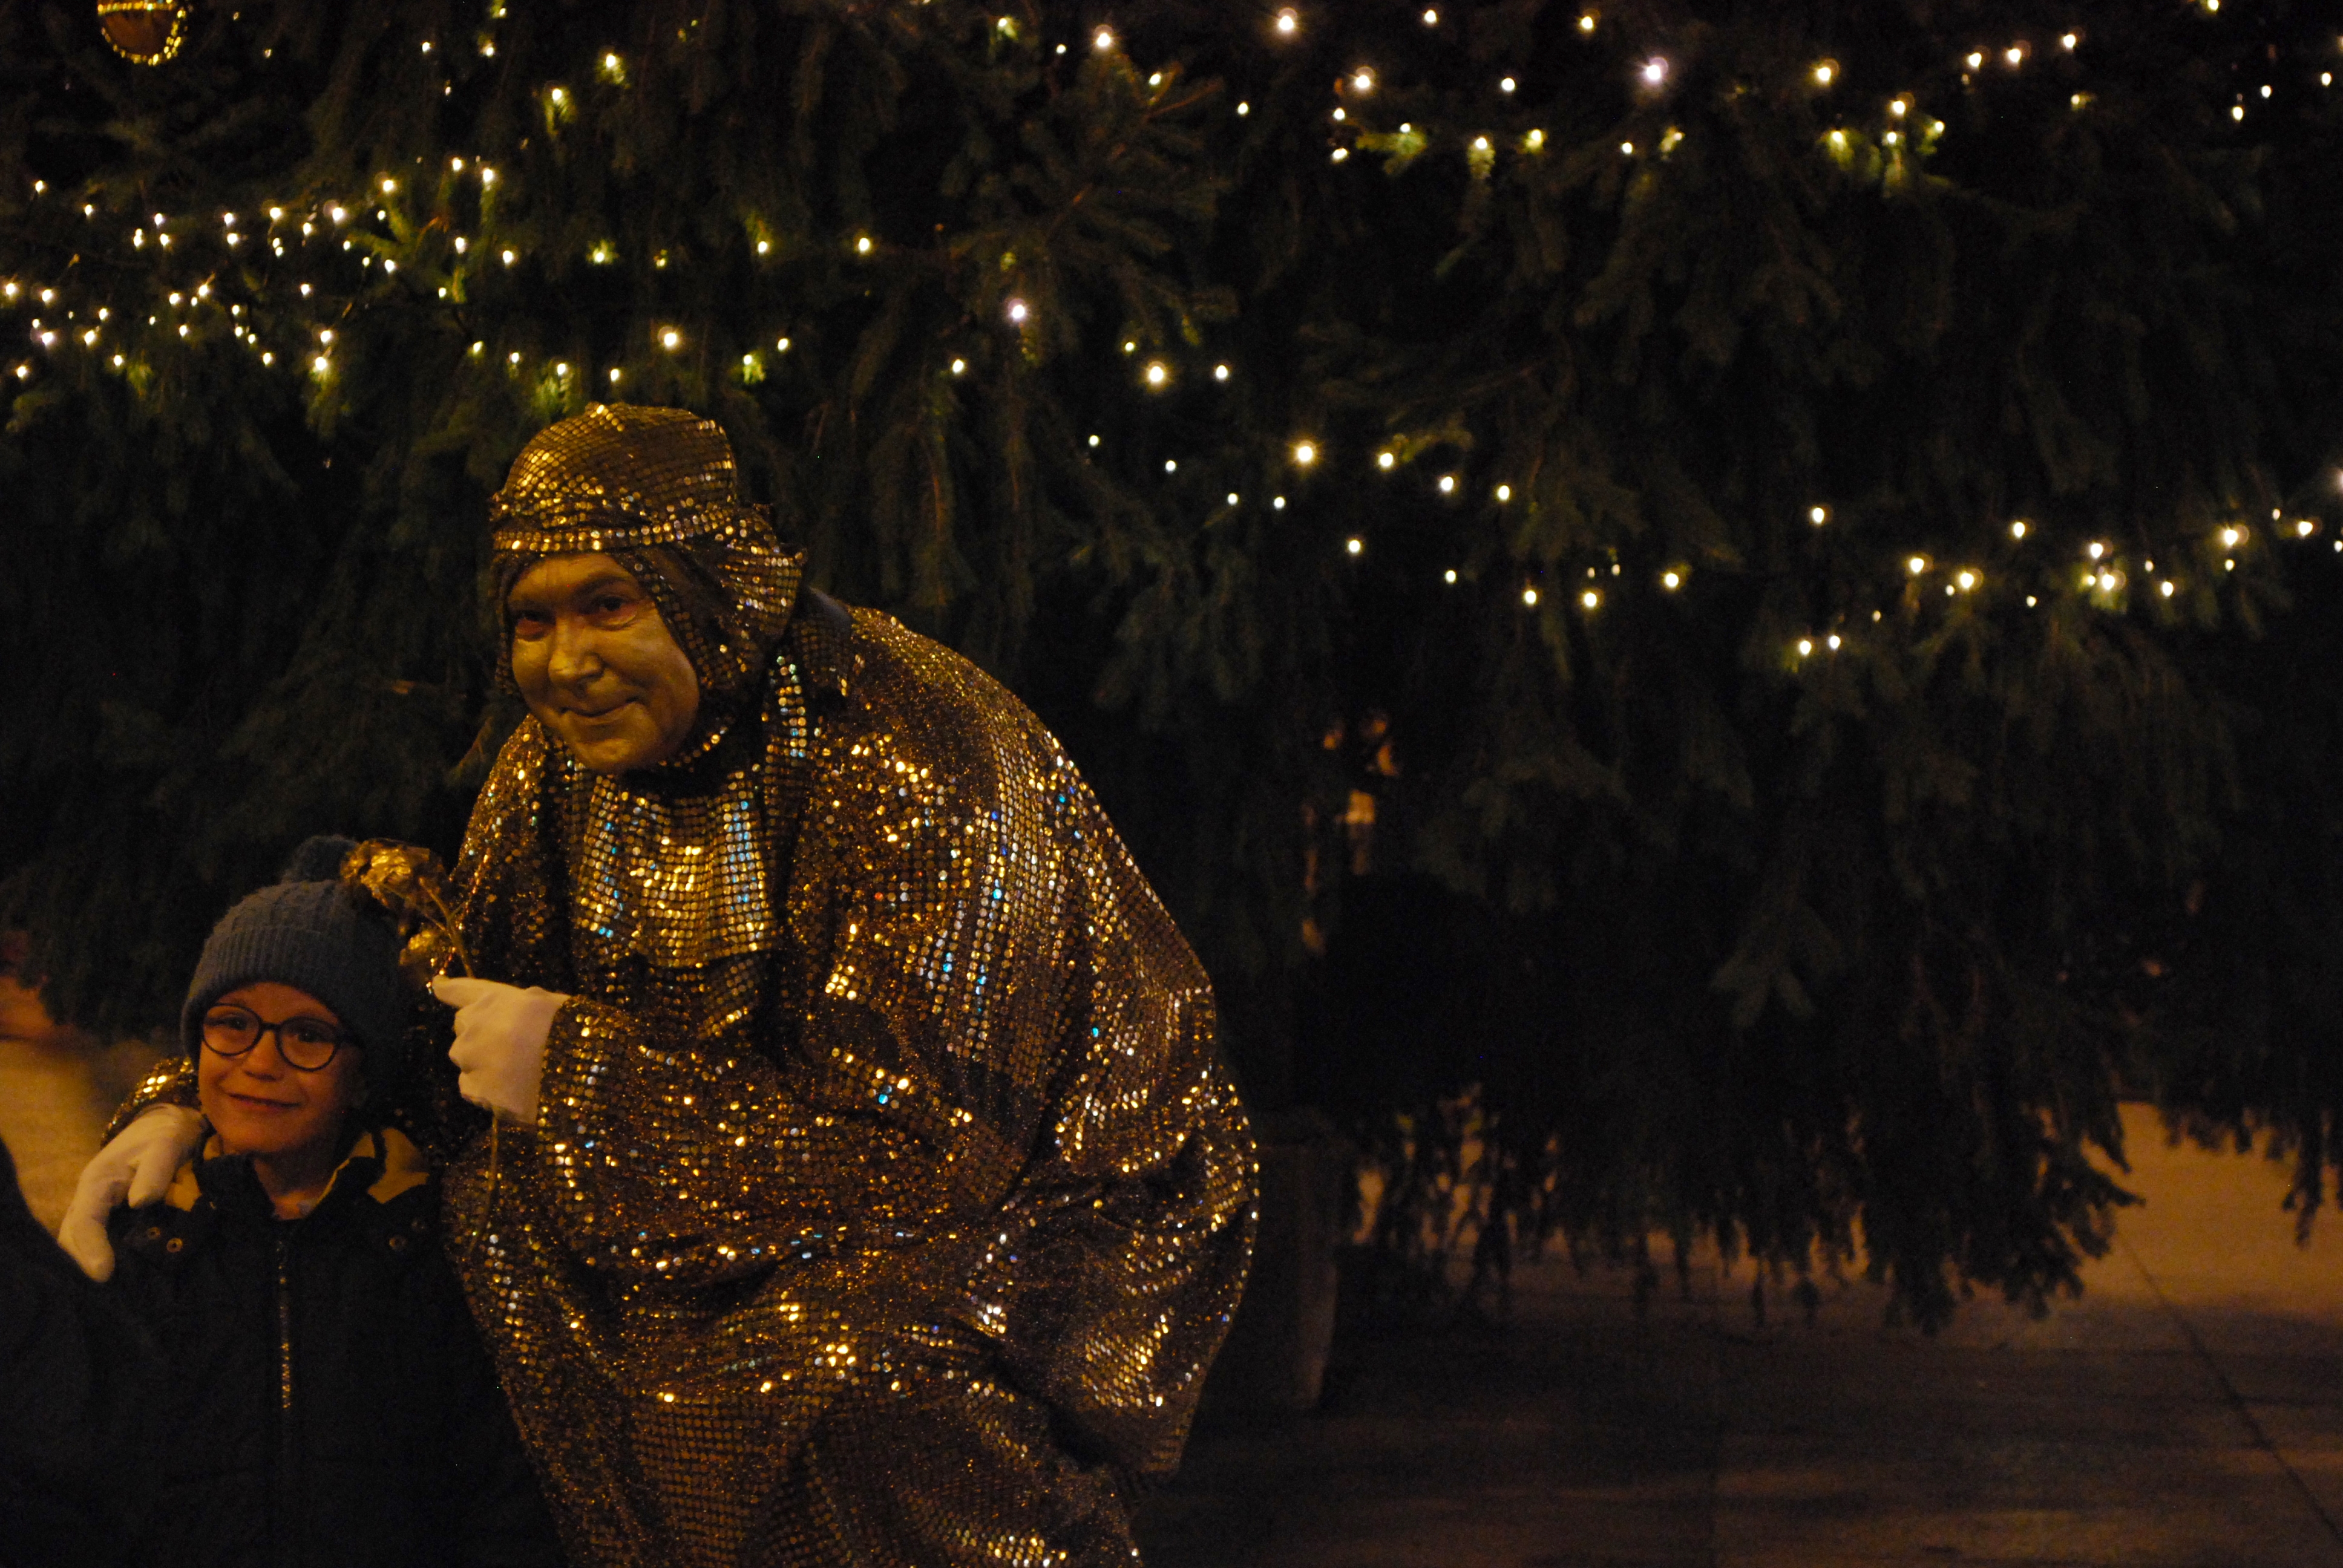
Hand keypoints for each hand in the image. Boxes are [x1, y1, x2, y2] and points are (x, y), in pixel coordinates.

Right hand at [56, 1104, 207, 1281]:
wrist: (162, 1124)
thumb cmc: (165, 1136)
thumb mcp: (166, 1146)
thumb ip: (155, 1172)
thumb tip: (140, 1202)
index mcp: (97, 1182)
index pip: (85, 1222)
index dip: (91, 1250)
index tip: (103, 1275)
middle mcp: (87, 1197)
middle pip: (72, 1238)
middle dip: (82, 1267)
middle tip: (102, 1298)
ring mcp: (93, 1207)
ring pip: (77, 1242)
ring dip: (86, 1266)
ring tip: (106, 1296)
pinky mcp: (104, 1215)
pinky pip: (92, 1240)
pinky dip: (97, 1258)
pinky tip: (114, 1279)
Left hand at [433, 977, 566, 1127]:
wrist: (580, 1076)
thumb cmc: (575, 1032)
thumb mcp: (553, 1004)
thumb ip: (524, 1004)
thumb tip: (509, 1012)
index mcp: (497, 999)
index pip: (463, 990)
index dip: (448, 988)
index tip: (438, 984)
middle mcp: (475, 1024)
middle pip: (465, 1026)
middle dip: (481, 1033)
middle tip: (513, 1047)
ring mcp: (470, 1058)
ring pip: (466, 1058)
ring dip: (482, 1062)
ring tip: (517, 1073)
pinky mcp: (473, 1089)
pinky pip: (471, 1086)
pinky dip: (486, 1088)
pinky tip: (512, 1090)